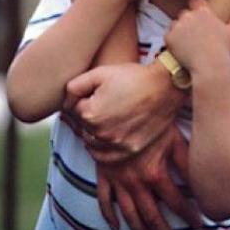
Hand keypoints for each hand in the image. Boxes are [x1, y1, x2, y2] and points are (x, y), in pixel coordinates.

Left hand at [64, 60, 181, 156]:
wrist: (164, 88)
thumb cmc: (133, 77)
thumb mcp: (100, 73)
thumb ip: (75, 86)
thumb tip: (65, 100)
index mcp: (91, 114)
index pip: (72, 110)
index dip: (81, 99)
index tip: (91, 94)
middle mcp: (101, 134)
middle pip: (81, 128)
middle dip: (86, 116)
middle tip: (99, 104)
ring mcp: (116, 145)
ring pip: (91, 143)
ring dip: (93, 133)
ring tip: (105, 117)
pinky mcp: (128, 151)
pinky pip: (105, 157)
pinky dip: (103, 148)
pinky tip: (108, 135)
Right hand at [94, 124, 201, 229]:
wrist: (116, 107)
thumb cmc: (149, 119)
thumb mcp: (173, 137)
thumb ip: (188, 161)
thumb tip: (204, 180)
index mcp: (154, 173)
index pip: (176, 202)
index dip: (189, 215)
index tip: (200, 225)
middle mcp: (136, 182)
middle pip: (151, 216)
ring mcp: (118, 180)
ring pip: (129, 214)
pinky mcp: (104, 174)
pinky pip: (104, 200)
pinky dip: (109, 215)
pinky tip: (115, 227)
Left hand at [166, 0, 229, 77]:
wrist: (209, 67)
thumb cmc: (223, 50)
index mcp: (204, 11)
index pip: (195, 1)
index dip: (196, 8)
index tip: (200, 18)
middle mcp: (189, 15)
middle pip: (185, 13)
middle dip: (188, 21)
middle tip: (195, 36)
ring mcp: (178, 25)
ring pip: (175, 24)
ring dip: (179, 31)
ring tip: (188, 44)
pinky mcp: (170, 37)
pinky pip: (169, 35)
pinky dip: (173, 41)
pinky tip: (181, 50)